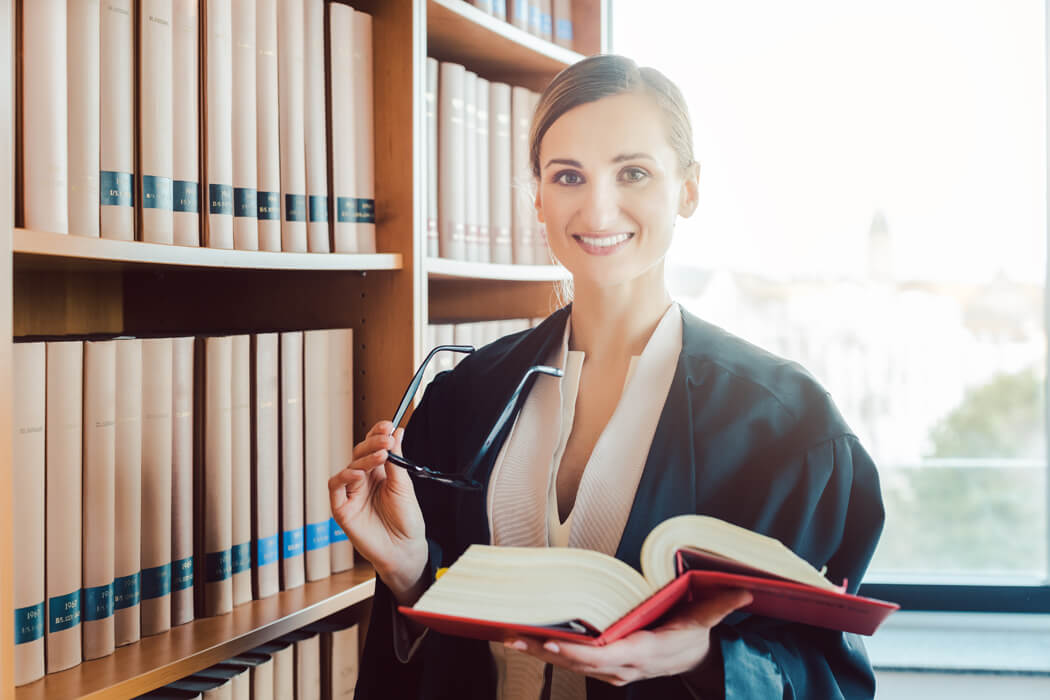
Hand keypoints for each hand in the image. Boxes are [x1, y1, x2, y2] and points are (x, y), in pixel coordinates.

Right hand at [328, 421, 428, 603]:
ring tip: (381, 454)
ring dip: (364, 458)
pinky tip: (358, 472)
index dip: (378, 434)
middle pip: (360, 453)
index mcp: (380, 473)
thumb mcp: (404, 486)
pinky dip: (344, 476)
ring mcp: (352, 494)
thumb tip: (397, 432)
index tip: (388, 425)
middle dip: (372, 443)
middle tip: (386, 438)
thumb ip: (396, 460)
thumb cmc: (407, 521)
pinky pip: (336, 487)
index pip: (374, 447)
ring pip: (350, 466)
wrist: (405, 550)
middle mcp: (364, 481)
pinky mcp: (342, 508)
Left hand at [503, 589, 751, 686]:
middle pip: (577, 662)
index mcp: (642, 653)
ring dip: (537, 652)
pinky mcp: (602, 667)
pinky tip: (523, 639)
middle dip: (544, 650)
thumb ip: (719, 606)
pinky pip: (570, 661)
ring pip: (569, 663)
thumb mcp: (705, 620)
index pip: (604, 656)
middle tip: (513, 636)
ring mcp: (609, 671)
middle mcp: (621, 667)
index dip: (576, 651)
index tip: (550, 639)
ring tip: (508, 637)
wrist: (691, 661)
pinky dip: (546, 652)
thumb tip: (744, 591)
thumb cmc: (691, 635)